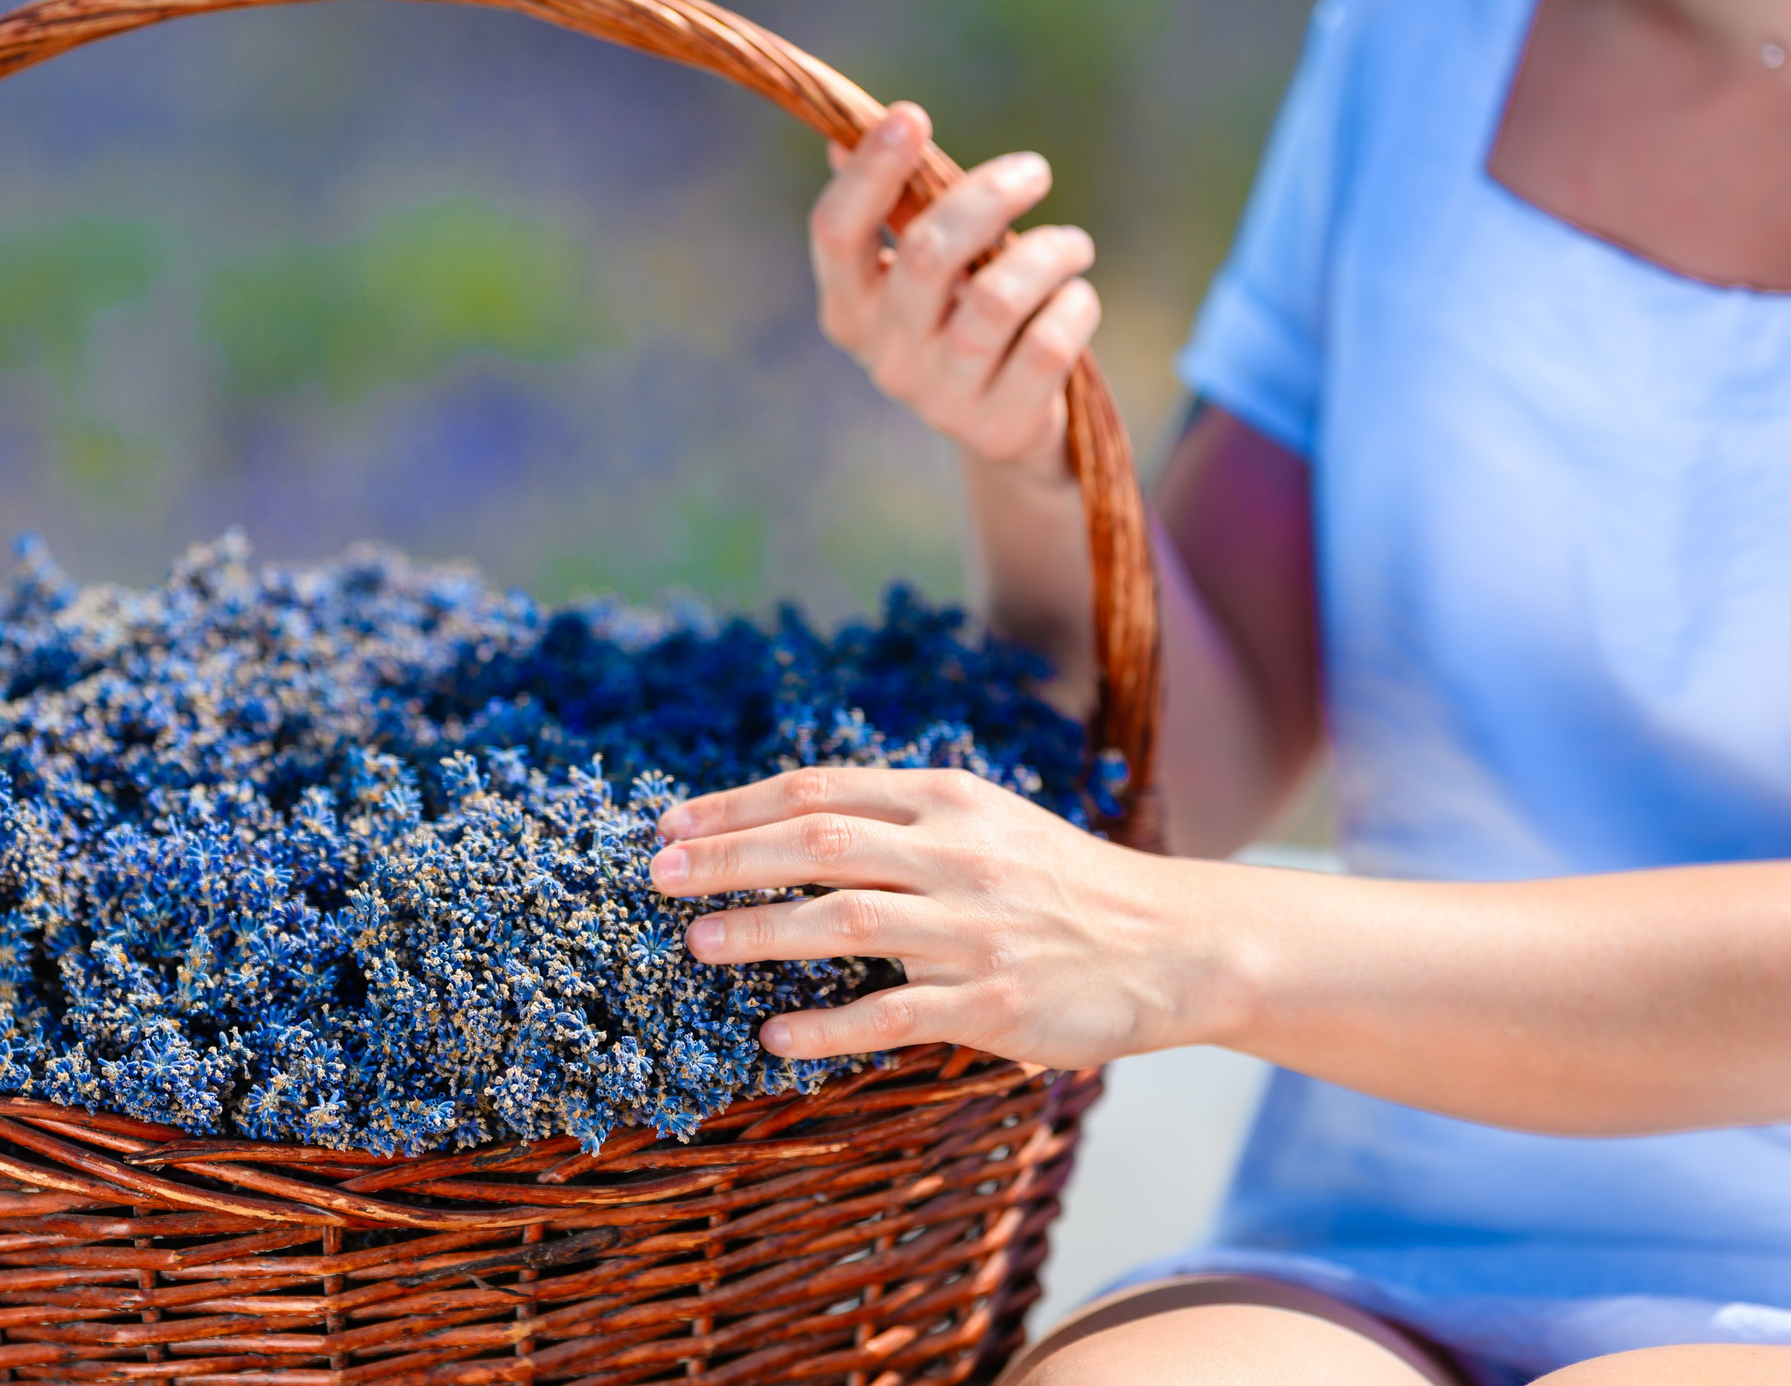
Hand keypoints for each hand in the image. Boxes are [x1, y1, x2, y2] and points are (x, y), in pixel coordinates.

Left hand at [647, 766, 1215, 1070]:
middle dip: (727, 858)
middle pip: (816, 845)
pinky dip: (826, 1026)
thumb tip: (783, 822)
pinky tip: (776, 1037)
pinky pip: (891, 1015)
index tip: (671, 825)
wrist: (1170, 942)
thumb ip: (895, 817)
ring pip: (843, 922)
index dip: (735, 807)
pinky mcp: (994, 1003)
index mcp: (946, 800)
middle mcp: (955, 855)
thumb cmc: (1056, 881)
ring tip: (696, 942)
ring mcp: (973, 931)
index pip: (817, 791)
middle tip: (657, 877)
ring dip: (760, 932)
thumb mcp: (982, 821)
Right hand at [810, 104, 1101, 478]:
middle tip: (1035, 171)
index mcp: (850, 308)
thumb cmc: (966, 322)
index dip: (869, 171)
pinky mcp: (998, 427)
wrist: (1008, 431)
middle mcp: (885, 357)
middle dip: (989, 196)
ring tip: (1073, 245)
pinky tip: (1076, 299)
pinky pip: (1048, 345)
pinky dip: (1074, 305)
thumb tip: (842, 135)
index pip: (836, 233)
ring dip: (1048, 253)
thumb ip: (894, 211)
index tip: (912, 114)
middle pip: (927, 254)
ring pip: (996, 300)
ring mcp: (939, 398)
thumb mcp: (928, 271)